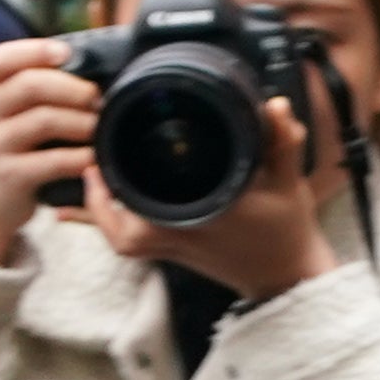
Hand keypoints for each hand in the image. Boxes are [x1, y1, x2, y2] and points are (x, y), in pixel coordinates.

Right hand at [0, 43, 97, 266]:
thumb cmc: (8, 147)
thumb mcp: (7, 112)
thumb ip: (33, 88)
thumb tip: (87, 67)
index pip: (1, 58)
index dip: (36, 50)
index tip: (68, 54)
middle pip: (30, 85)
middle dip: (73, 88)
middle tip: (97, 99)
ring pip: (43, 120)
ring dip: (82, 122)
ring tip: (100, 127)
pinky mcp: (6, 175)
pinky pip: (51, 161)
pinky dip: (80, 157)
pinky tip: (93, 158)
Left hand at [93, 85, 346, 302]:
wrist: (288, 274)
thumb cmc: (287, 231)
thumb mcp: (288, 183)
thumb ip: (282, 142)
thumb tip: (275, 105)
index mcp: (205, 217)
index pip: (149, 207)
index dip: (116, 189)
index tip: (104, 158)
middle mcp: (185, 237)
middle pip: (121, 230)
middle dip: (98, 198)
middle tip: (92, 161)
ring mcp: (178, 251)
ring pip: (122, 240)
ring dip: (101, 215)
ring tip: (90, 180)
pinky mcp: (177, 255)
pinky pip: (132, 245)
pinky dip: (114, 226)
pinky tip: (101, 208)